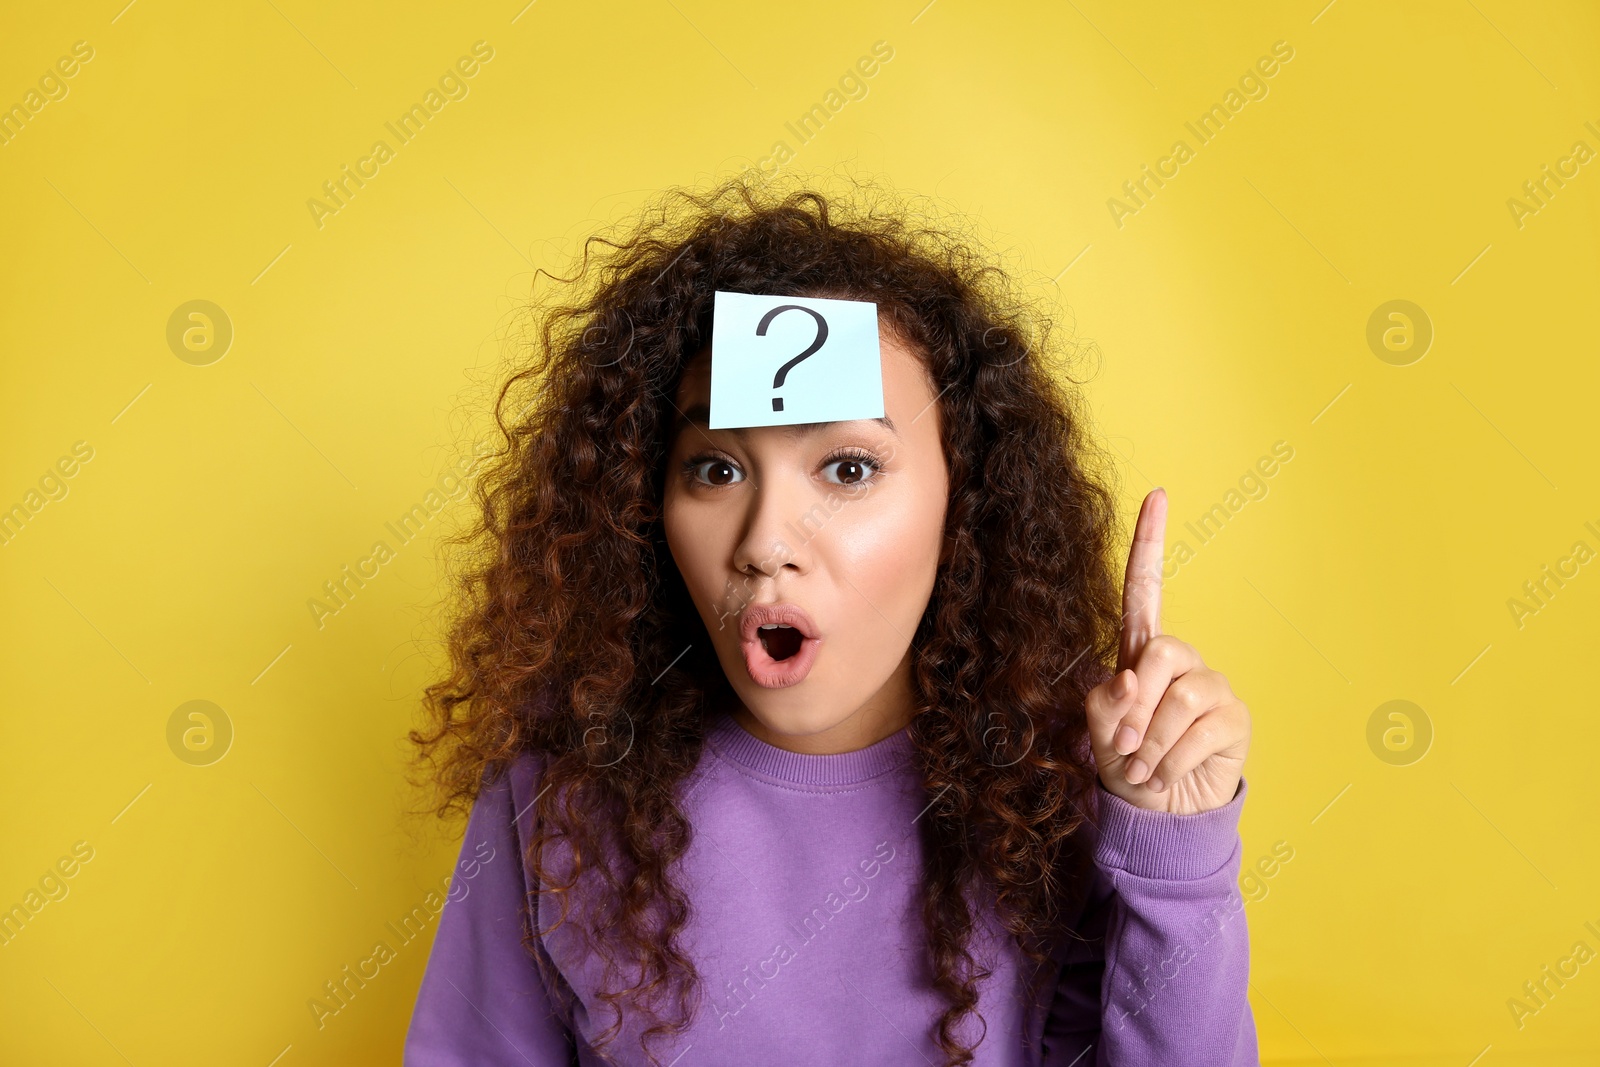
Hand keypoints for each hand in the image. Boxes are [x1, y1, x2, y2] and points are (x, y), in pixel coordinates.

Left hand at [1085, 488, 1249, 814]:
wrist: (1159, 815)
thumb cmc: (1125, 765)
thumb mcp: (1098, 733)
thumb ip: (1104, 703)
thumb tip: (1130, 680)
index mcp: (1141, 651)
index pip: (1145, 588)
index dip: (1150, 542)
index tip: (1157, 495)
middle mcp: (1181, 660)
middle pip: (1160, 652)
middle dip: (1135, 706)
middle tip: (1122, 750)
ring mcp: (1212, 686)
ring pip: (1178, 700)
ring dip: (1149, 745)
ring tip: (1143, 770)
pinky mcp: (1234, 719)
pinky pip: (1197, 733)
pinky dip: (1170, 762)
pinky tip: (1166, 776)